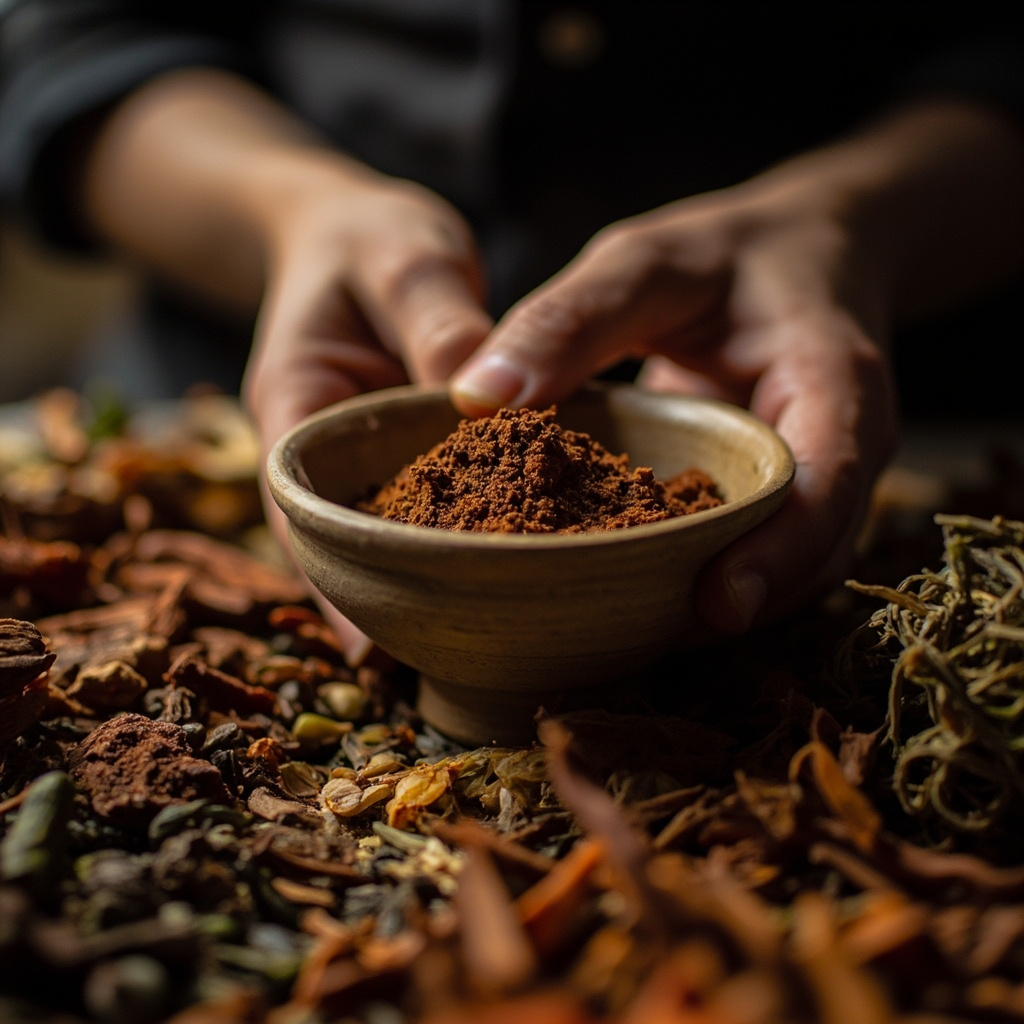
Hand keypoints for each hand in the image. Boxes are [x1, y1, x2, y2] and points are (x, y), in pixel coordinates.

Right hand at [241, 157, 493, 657]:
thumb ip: (437, 316)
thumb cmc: (370, 238)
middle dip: (383, 604)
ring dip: (430, 586)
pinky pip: (442, 510)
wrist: (371, 234)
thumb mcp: (402, 256)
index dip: (328, 578)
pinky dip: (470, 541)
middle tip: (441, 670)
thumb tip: (485, 389)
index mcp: (298, 404)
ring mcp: (375, 463)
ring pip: (395, 537)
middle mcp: (333, 450)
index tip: (366, 643)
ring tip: (488, 648)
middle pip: (346, 543)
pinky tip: (522, 577)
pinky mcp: (420, 461)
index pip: (299, 506)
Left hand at [450, 181, 899, 633]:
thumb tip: (476, 397)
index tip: (718, 606)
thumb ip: (572, 319)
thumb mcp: (648, 261)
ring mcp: (812, 489)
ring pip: (783, 578)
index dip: (779, 554)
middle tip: (632, 645)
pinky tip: (622, 598)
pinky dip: (694, 585)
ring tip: (616, 640)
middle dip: (735, 604)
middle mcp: (838, 453)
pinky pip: (749, 561)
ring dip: (710, 612)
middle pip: (808, 558)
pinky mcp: (772, 507)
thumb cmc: (730, 252)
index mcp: (832, 383)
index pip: (828, 485)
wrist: (798, 258)